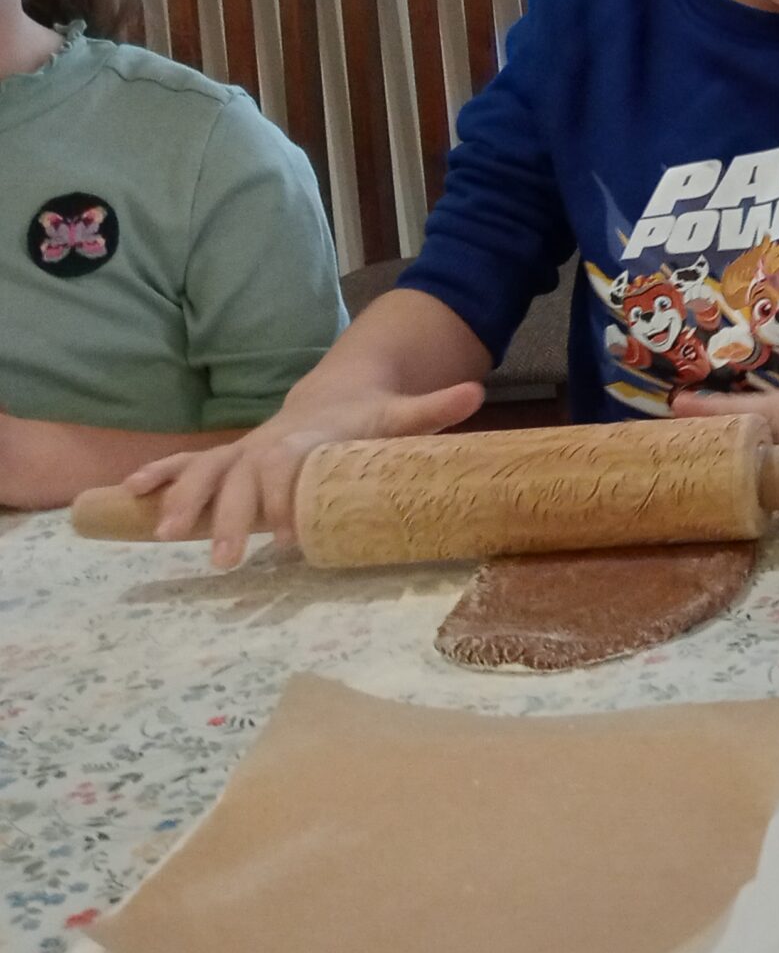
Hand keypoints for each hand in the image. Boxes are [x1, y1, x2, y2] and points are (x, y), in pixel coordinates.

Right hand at [125, 382, 486, 569]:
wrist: (334, 394)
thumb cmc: (366, 416)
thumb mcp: (399, 412)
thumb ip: (432, 409)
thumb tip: (477, 392)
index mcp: (308, 436)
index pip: (292, 468)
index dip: (288, 500)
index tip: (289, 538)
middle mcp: (268, 442)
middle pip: (242, 478)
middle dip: (229, 517)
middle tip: (225, 561)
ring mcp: (242, 450)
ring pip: (204, 472)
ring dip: (181, 502)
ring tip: (163, 537)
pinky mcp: (224, 458)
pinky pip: (184, 465)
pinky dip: (156, 476)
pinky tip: (128, 494)